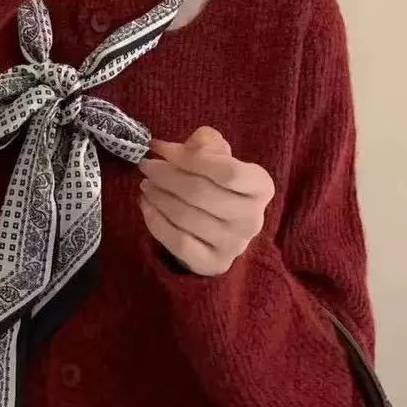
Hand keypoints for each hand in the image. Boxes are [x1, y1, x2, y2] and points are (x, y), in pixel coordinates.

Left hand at [139, 127, 274, 276]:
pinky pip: (179, 241)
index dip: (190, 159)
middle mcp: (253, 218)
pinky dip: (156, 221)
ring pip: (187, 217)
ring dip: (159, 197)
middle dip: (166, 176)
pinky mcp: (214, 263)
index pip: (228, 171)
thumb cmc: (219, 184)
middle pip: (201, 193)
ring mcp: (235, 245)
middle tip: (146, 166)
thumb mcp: (218, 156)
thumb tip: (174, 149)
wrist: (224, 229)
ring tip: (145, 184)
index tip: (161, 149)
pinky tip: (146, 205)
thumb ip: (204, 143)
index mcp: (261, 186)